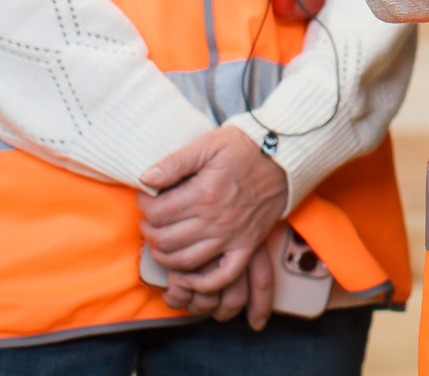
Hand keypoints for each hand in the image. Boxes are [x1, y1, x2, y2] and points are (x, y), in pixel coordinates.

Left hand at [139, 128, 287, 316]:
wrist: (285, 158)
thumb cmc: (245, 148)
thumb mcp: (208, 145)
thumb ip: (175, 162)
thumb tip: (145, 178)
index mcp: (204, 194)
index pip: (156, 212)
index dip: (143, 205)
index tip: (145, 197)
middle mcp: (216, 220)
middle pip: (164, 239)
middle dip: (149, 230)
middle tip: (151, 218)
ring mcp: (232, 237)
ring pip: (184, 261)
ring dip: (164, 256)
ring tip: (161, 240)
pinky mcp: (247, 246)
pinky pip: (222, 276)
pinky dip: (201, 283)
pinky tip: (187, 274)